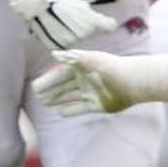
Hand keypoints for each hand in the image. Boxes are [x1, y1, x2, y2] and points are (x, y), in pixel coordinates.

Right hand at [0, 0, 118, 49]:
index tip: (102, 18)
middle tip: (73, 14)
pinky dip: (60, 37)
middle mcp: (81, 34)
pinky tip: (55, 26)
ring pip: (76, 39)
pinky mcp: (54, 45)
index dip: (106, 22)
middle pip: (90, 33)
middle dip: (86, 25)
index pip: (108, 26)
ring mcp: (67, 41)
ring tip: (62, 18)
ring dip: (72, 31)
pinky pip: (62, 44)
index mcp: (92, 21)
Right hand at [32, 49, 167, 116]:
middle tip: (37, 96)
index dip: (48, 80)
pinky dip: (70, 110)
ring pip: (70, 97)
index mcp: (82, 69)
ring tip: (45, 103)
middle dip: (50, 91)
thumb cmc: (110, 67)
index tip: (35, 86)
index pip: (60, 75)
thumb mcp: (90, 59)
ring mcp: (91, 93)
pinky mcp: (98, 105)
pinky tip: (59, 112)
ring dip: (58, 99)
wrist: (132, 82)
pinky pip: (80, 108)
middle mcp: (86, 81)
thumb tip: (54, 54)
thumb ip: (72, 57)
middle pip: (64, 87)